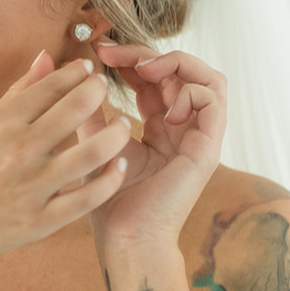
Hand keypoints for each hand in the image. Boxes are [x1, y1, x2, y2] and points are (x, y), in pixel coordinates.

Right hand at [0, 51, 131, 271]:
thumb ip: (17, 93)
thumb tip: (45, 57)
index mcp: (0, 123)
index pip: (50, 86)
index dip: (76, 73)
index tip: (88, 70)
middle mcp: (19, 150)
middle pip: (76, 109)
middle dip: (98, 92)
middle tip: (105, 90)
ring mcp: (32, 186)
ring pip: (91, 152)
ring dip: (115, 133)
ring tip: (123, 125)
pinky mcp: (41, 221)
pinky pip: (87, 198)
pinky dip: (110, 180)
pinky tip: (120, 167)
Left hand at [82, 39, 228, 251]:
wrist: (125, 240)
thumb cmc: (110, 201)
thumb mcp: (96, 143)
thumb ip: (91, 111)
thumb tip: (75, 74)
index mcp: (160, 126)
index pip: (157, 77)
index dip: (132, 57)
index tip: (99, 50)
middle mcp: (183, 128)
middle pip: (184, 70)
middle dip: (149, 53)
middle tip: (116, 54)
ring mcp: (199, 137)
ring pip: (209, 79)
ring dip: (178, 64)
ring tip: (145, 72)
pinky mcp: (208, 148)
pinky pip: (214, 101)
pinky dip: (190, 92)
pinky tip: (163, 109)